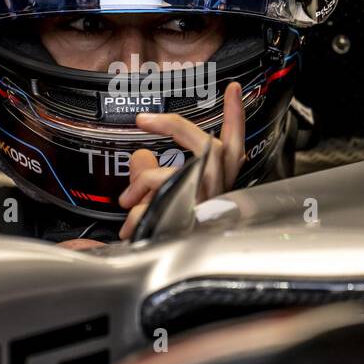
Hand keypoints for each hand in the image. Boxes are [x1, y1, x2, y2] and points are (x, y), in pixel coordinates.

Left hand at [117, 82, 244, 239]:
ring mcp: (207, 201)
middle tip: (146, 118)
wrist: (175, 274)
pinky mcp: (191, 211)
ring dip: (145, 179)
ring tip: (127, 199)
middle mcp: (219, 190)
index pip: (235, 144)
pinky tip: (131, 216)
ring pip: (177, 167)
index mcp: (218, 183)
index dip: (236, 115)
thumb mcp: (165, 200)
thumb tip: (140, 155)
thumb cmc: (176, 236)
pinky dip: (139, 200)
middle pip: (209, 143)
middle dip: (175, 125)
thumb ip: (153, 174)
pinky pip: (160, 189)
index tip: (234, 89)